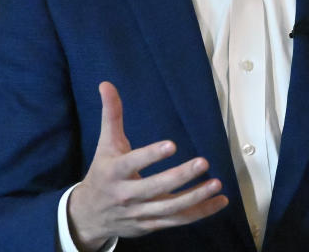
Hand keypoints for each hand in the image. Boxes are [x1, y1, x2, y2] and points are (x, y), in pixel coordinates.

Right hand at [67, 82, 228, 250]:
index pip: (132, 163)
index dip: (150, 155)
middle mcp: (126, 195)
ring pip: (169, 208)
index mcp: (114, 172)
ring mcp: (139, 212)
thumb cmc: (103, 173)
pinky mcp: (151, 225)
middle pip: (155, 188)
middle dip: (179, 177)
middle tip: (203, 162)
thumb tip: (106, 84)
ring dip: (195, 197)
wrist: (88, 216)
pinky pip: (178, 220)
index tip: (172, 145)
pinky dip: (200, 212)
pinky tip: (220, 201)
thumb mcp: (105, 144)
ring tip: (216, 183)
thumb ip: (111, 115)